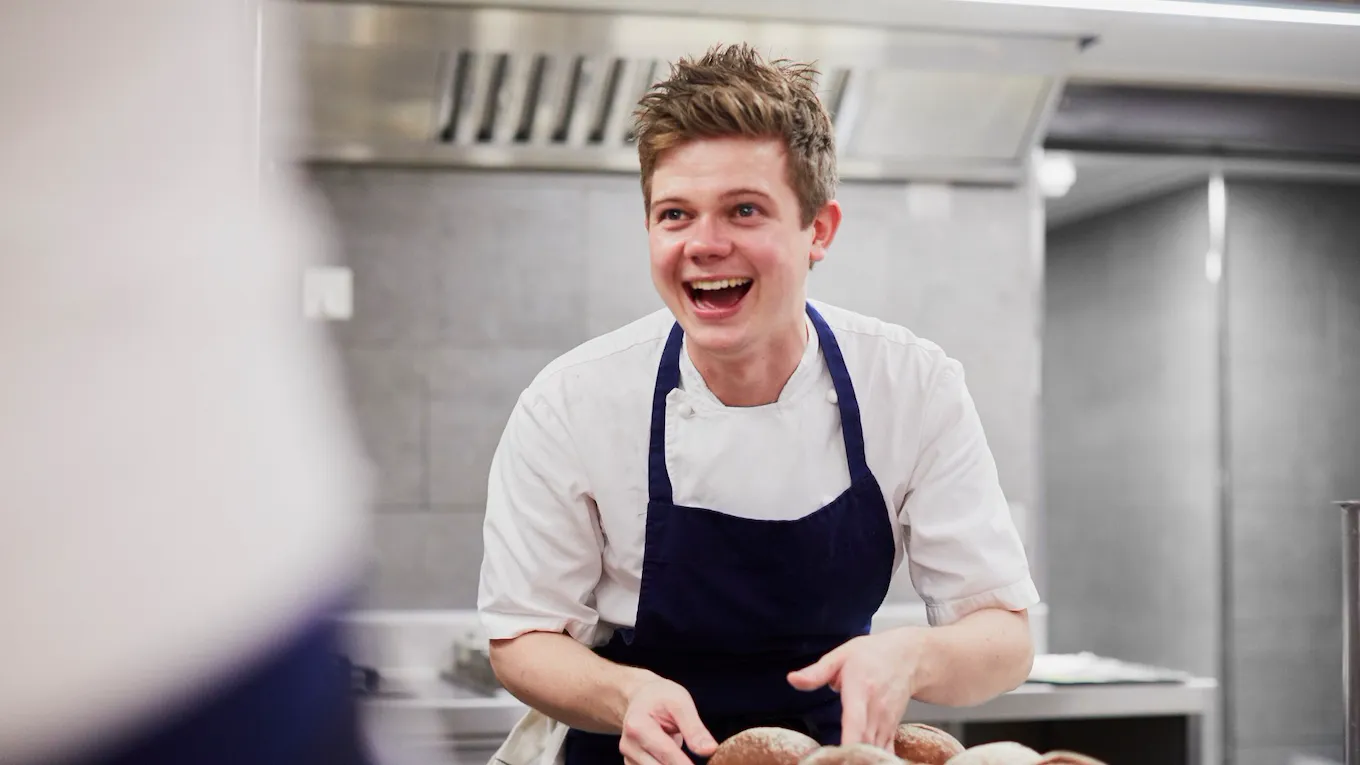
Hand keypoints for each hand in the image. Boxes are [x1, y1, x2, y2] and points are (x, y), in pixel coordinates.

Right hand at [619, 676, 717, 764]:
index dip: (686, 764)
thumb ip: (694, 728)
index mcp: (637, 727)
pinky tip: (679, 761)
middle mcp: (628, 746)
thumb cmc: (661, 698)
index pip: (666, 752)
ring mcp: (629, 758)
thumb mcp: (680, 703)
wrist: (640, 699)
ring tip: (689, 759)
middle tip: (705, 763)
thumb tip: (710, 750)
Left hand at [787, 629, 926, 749]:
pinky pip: (886, 752)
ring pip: (875, 750)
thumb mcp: (841, 655)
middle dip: (850, 757)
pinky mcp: (892, 729)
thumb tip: (792, 679)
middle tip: (834, 761)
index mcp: (860, 689)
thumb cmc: (872, 655)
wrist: (908, 657)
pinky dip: (875, 761)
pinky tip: (862, 762)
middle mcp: (876, 709)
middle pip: (865, 742)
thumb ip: (816, 672)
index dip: (849, 740)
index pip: (855, 719)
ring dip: (862, 760)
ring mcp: (886, 721)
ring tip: (844, 762)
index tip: (839, 754)